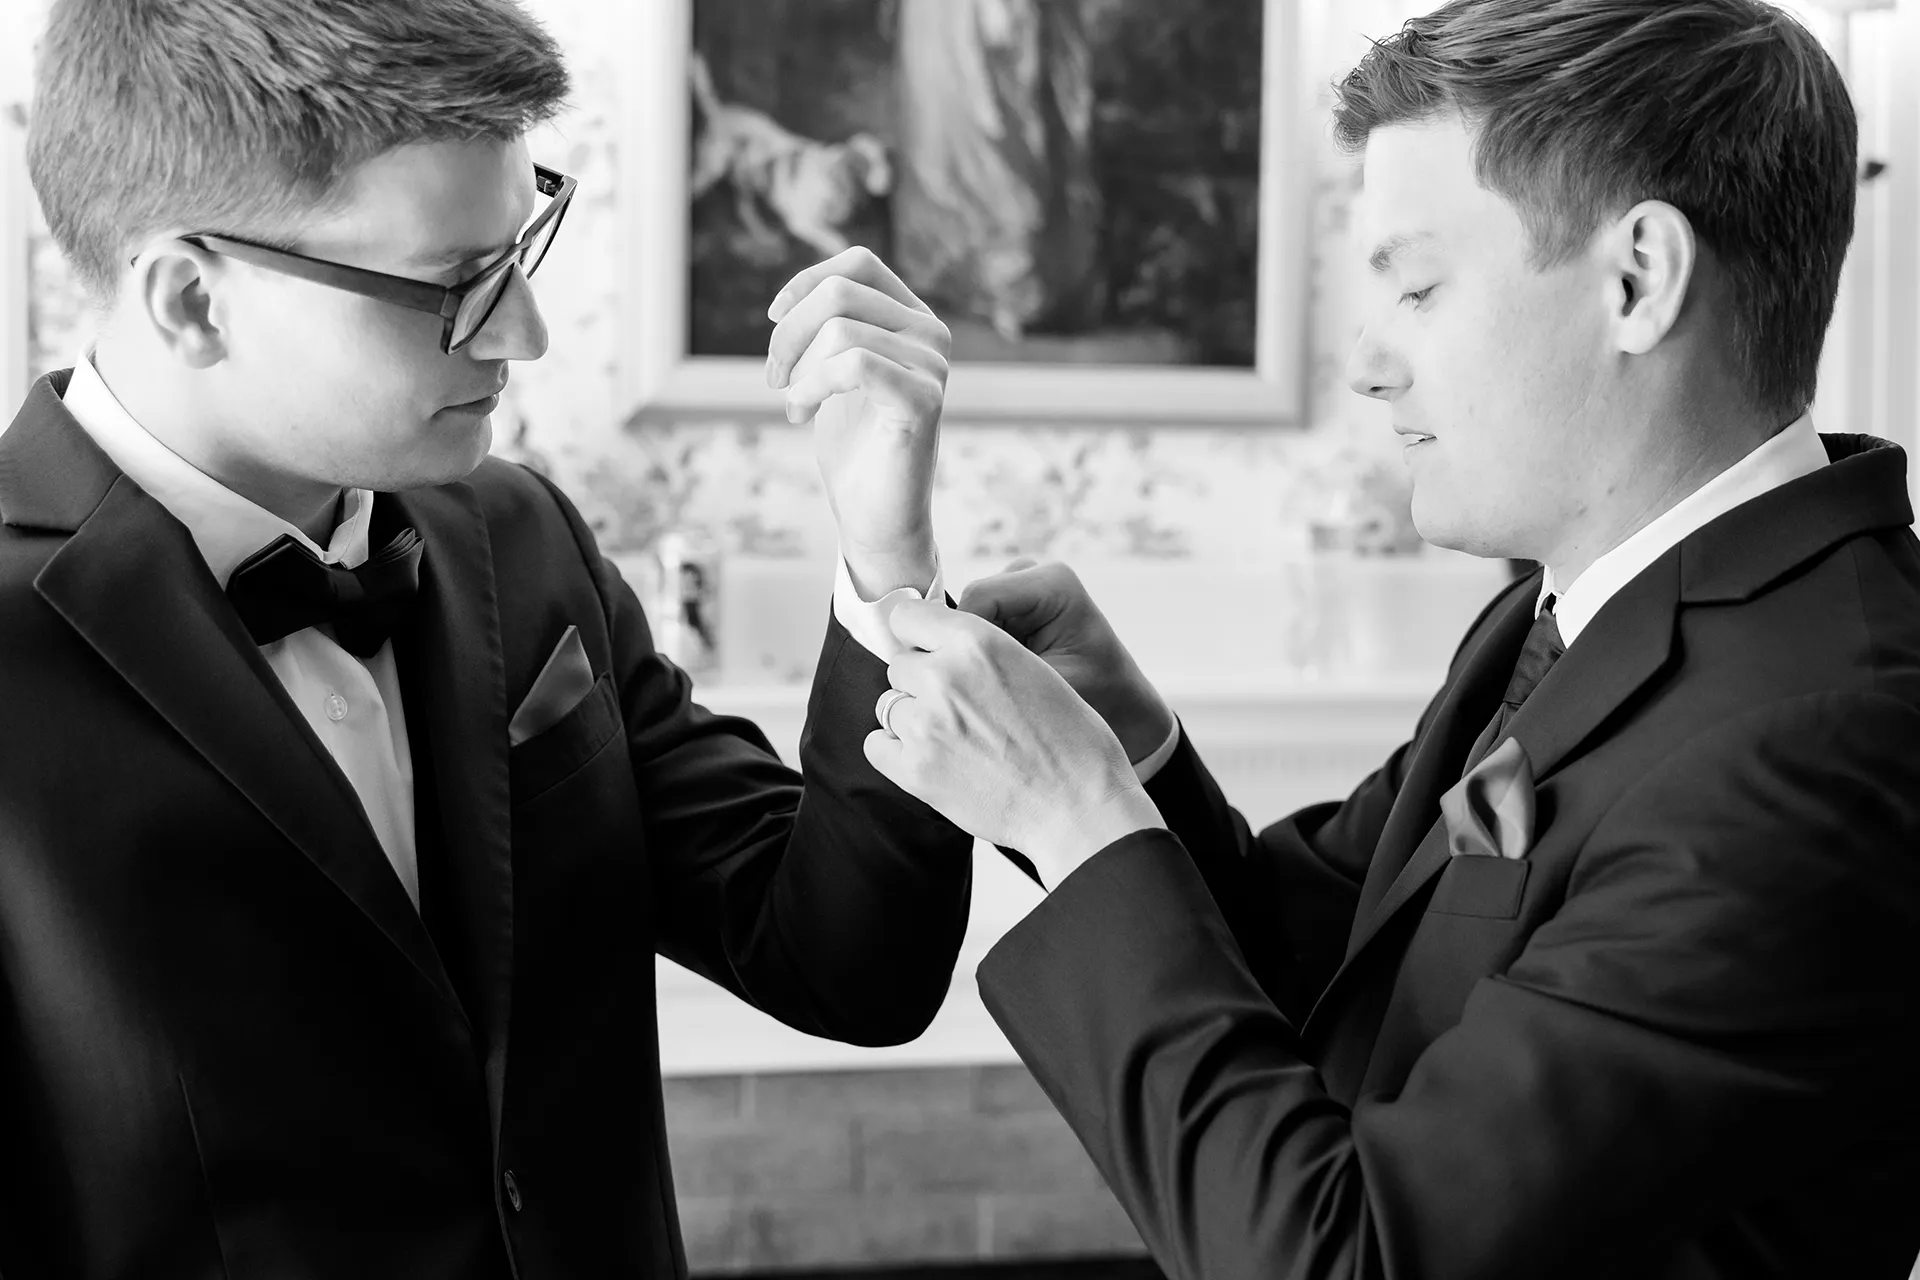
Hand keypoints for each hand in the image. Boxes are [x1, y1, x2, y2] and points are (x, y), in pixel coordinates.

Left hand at [766, 246, 951, 596]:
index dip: (807, 282)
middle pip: (841, 292)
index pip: (858, 264)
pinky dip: (812, 386)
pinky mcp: (923, 401)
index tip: (773, 318)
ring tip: (794, 405)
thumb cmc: (853, 448)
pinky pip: (854, 364)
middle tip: (774, 378)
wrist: (875, 517)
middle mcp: (931, 334)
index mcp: (913, 319)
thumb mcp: (833, 373)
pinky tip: (802, 412)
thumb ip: (831, 328)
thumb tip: (792, 297)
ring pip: (841, 329)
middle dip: (789, 333)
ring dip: (797, 369)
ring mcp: (933, 366)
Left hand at [865, 600, 1164, 885]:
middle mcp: (944, 676)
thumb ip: (982, 652)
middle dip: (921, 683)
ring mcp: (925, 724)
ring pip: (889, 706)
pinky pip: (876, 745)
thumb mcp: (1035, 668)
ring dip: (912, 718)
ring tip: (955, 740)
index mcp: (978, 642)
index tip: (930, 652)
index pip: (907, 616)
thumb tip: (938, 650)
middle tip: (961, 710)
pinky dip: (896, 752)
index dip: (918, 635)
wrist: (1081, 808)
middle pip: (899, 666)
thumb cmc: (1072, 742)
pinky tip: (934, 760)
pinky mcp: (915, 769)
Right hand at [959, 560, 1175, 764]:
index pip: (978, 598)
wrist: (1124, 708)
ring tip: (1005, 684)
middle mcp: (1035, 574)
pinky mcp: (1012, 606)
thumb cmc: (1098, 700)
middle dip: (968, 647)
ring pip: (966, 619)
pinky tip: (1003, 677)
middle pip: (969, 605)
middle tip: (987, 689)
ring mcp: (1022, 588)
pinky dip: (980, 654)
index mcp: (1053, 583)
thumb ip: (998, 669)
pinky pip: (974, 628)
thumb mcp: (1049, 688)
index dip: (963, 640)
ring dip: (975, 653)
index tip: (968, 683)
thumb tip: (941, 661)